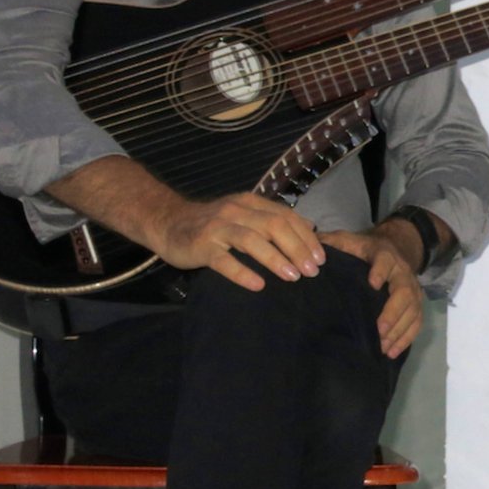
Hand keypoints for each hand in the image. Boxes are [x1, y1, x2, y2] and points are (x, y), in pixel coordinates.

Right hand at [153, 192, 325, 291]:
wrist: (168, 223)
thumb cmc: (213, 224)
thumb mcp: (244, 215)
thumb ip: (272, 219)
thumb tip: (309, 229)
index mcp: (250, 203)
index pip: (286, 216)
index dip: (306, 237)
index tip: (321, 258)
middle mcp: (236, 211)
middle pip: (274, 226)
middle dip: (297, 248)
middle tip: (313, 271)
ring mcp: (217, 228)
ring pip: (252, 240)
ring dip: (276, 259)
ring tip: (294, 277)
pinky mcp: (201, 246)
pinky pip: (223, 260)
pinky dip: (242, 272)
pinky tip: (258, 285)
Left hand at [319, 228, 423, 357]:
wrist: (396, 247)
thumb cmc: (365, 249)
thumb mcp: (349, 240)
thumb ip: (334, 242)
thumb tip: (313, 246)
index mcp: (384, 255)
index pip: (385, 261)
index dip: (381, 271)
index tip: (373, 284)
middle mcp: (402, 272)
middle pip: (403, 291)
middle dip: (393, 311)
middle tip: (379, 329)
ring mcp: (412, 289)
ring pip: (412, 309)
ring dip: (399, 329)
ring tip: (383, 346)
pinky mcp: (416, 303)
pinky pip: (416, 321)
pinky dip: (406, 337)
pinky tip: (392, 352)